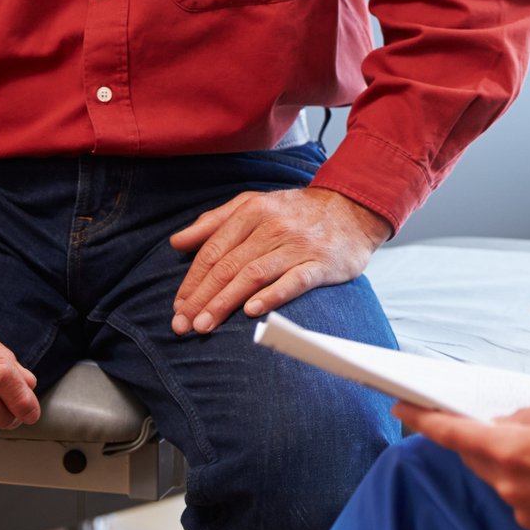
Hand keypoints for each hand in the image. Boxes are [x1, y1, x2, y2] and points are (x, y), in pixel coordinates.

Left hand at [169, 186, 390, 333]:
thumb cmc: (296, 212)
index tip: (178, 306)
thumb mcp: (254, 205)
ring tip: (205, 325)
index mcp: (252, 212)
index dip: (193, 280)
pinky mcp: (321, 263)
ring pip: (254, 275)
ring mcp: (297, 245)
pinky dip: (272, 295)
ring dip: (225, 302)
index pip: (214, 251)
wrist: (352, 208)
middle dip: (202, 298)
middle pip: (229, 266)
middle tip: (183, 325)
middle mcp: (273, 227)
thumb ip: (215, 222)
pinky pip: (294, 281)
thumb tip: (177, 242)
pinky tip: (252, 311)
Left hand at [394, 401, 529, 529]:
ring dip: (512, 463)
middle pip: (475, 457)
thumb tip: (503, 423)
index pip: (451, 433)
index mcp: (509, 449)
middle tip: (492, 423)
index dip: (422, 419)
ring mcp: (522, 511)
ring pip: (501, 479)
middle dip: (476, 438)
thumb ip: (522, 415)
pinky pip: (522, 500)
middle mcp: (508, 485)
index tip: (400, 407)